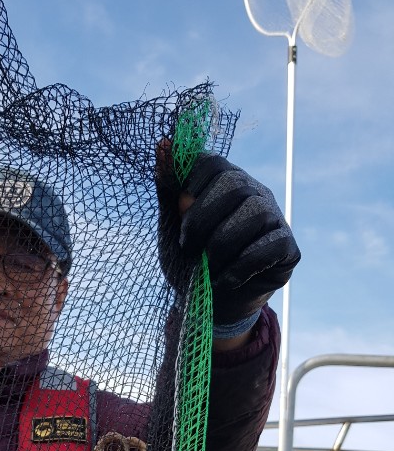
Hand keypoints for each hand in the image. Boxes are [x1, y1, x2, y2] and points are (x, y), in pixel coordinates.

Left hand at [178, 154, 299, 326]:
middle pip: (234, 184)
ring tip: (207, 267)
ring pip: (254, 213)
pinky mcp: (287, 248)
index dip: (191, 185)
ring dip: (221, 245)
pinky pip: (269, 246)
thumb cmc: (191, 260)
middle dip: (201, 219)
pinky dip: (240, 267)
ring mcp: (274, 218)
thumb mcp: (172, 227)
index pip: (212, 162)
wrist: (210, 305)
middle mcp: (254, 193)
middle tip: (187, 247)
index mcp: (225, 182)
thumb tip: (162, 145)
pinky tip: (225, 279)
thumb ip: (169, 190)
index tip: (179, 213)